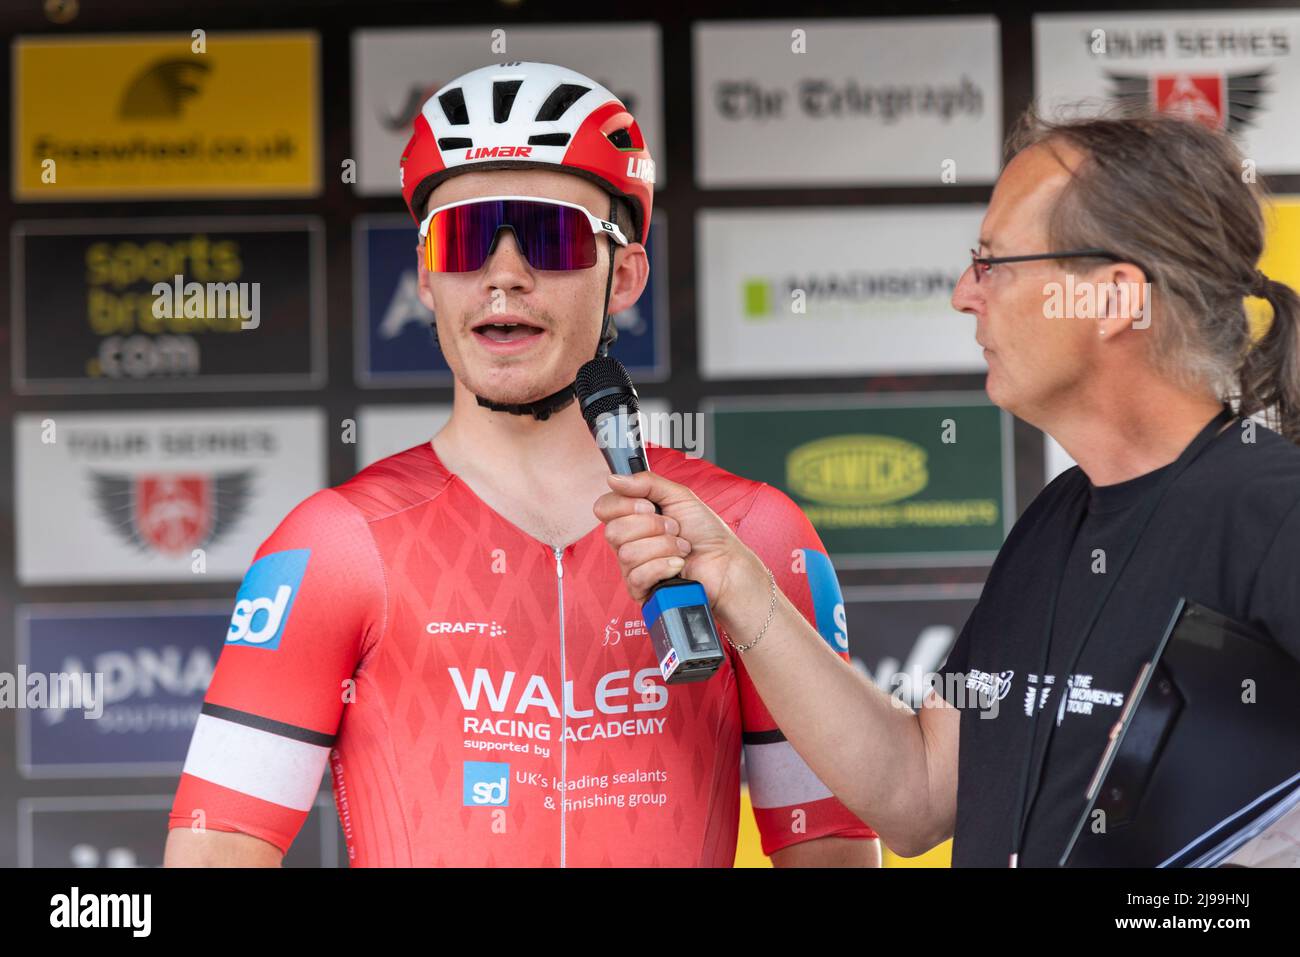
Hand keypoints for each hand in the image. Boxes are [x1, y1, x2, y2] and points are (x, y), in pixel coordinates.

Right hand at [593, 471, 761, 609]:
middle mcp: (628, 542)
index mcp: (632, 518)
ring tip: (681, 548)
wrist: (725, 562)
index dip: (625, 505)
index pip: (604, 508)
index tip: (649, 505)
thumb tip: (614, 479)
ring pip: (627, 553)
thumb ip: (646, 483)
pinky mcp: (641, 590)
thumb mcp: (678, 496)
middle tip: (674, 528)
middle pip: (613, 531)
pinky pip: (637, 575)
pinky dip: (663, 566)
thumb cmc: (706, 532)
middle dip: (652, 527)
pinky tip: (678, 566)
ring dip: (664, 547)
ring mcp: (632, 567)